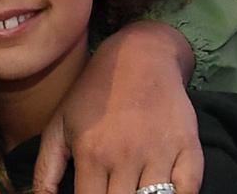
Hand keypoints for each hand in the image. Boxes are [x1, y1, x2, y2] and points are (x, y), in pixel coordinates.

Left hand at [33, 21, 201, 193]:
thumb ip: (46, 168)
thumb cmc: (94, 93)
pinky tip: (164, 193)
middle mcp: (126, 156)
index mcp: (92, 153)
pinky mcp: (189, 150)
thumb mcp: (60, 123)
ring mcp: (160, 154)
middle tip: (112, 192)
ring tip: (133, 192)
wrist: (141, 56)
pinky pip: (188, 191)